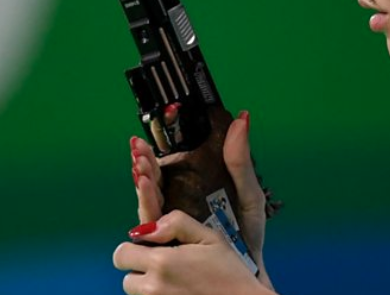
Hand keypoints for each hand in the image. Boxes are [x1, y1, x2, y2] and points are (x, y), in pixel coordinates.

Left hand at [113, 210, 272, 294]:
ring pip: (137, 294)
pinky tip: (180, 292)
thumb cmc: (230, 272)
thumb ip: (176, 223)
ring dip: (149, 287)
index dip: (134, 248)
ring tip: (176, 282)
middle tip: (166, 267)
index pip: (121, 255)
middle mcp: (153, 288)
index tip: (151, 248)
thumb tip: (148, 228)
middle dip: (141, 270)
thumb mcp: (209, 237)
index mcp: (161, 262)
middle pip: (126, 278)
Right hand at [126, 111, 271, 288]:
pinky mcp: (168, 240)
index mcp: (194, 190)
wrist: (250, 271)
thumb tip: (242, 117)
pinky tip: (145, 185)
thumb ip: (242, 160)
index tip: (148, 135)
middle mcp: (178, 205)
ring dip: (142, 178)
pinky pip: (153, 221)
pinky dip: (147, 201)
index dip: (156, 151)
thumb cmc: (249, 236)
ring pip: (149, 198)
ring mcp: (171, 223)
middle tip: (139, 147)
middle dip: (143, 161)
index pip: (169, 167)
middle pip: (154, 180)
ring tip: (140, 162)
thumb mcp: (249, 193)